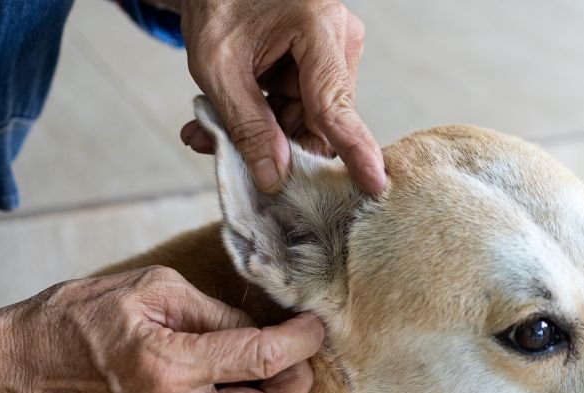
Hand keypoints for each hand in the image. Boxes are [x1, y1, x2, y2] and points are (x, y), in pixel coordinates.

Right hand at [7, 266, 324, 392]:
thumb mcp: (156, 290)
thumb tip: (266, 330)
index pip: (263, 361)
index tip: (316, 327)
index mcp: (169, 366)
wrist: (24, 364)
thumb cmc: (84, 314)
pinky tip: (209, 382)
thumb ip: (218, 313)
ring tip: (247, 363)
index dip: (302, 343)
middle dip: (295, 391)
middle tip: (291, 358)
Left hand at [173, 0, 384, 194]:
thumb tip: (274, 177)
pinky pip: (304, 106)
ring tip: (210, 129)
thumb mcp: (218, 68)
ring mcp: (336, 48)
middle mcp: (340, 37)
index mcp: (318, 26)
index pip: (335, 104)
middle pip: (321, 120)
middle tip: (219, 147)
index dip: (352, 149)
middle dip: (276, 143)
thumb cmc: (217, 4)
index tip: (373, 185)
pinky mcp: (325, 60)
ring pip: (310, 119)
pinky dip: (268, 116)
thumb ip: (247, 124)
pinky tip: (230, 115)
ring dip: (264, 132)